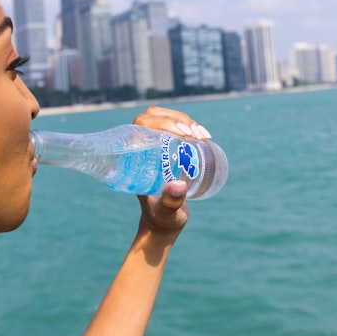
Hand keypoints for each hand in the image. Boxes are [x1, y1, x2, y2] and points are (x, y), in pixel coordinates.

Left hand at [130, 106, 209, 236]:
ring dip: (184, 120)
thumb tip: (178, 186)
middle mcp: (140, 147)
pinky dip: (190, 125)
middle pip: (152, 116)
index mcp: (133, 157)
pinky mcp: (165, 145)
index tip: (184, 134)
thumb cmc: (162, 217)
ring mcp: (152, 144)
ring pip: (164, 117)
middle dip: (176, 119)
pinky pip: (174, 124)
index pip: (141, 125)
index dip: (161, 122)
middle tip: (194, 134)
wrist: (164, 220)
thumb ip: (170, 203)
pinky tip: (203, 135)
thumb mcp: (165, 211)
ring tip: (202, 136)